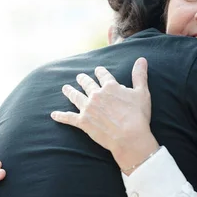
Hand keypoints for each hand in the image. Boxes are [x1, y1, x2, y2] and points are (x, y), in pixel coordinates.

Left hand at [51, 57, 158, 172]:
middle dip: (83, 79)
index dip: (100, 72)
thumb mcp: (142, 93)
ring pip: (76, 97)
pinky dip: (61, 116)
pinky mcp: (83, 122)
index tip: (97, 70)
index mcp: (110, 86)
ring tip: (65, 88)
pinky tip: (54, 115)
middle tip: (79, 77)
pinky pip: (69, 118)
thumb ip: (140, 75)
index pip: (103, 75)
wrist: (129, 137)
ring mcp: (88, 108)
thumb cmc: (138, 116)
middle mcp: (96, 94)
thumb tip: (142, 59)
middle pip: (87, 84)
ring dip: (70, 92)